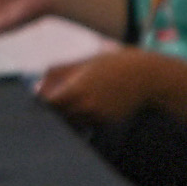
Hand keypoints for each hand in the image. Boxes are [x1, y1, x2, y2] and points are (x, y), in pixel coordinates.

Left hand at [33, 46, 176, 125]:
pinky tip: (94, 103)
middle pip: (56, 116)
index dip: (40, 101)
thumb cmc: (117, 64)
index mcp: (77, 90)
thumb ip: (57, 73)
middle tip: (53, 100)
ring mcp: (97, 118)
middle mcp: (86, 108)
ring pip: (70, 122)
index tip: (39, 97)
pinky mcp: (107, 124)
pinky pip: (86, 123)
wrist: (150, 77)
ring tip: (77, 99)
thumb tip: (36, 88)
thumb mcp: (85, 61)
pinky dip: (83, 117)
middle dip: (53, 108)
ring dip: (67, 114)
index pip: (46, 104)